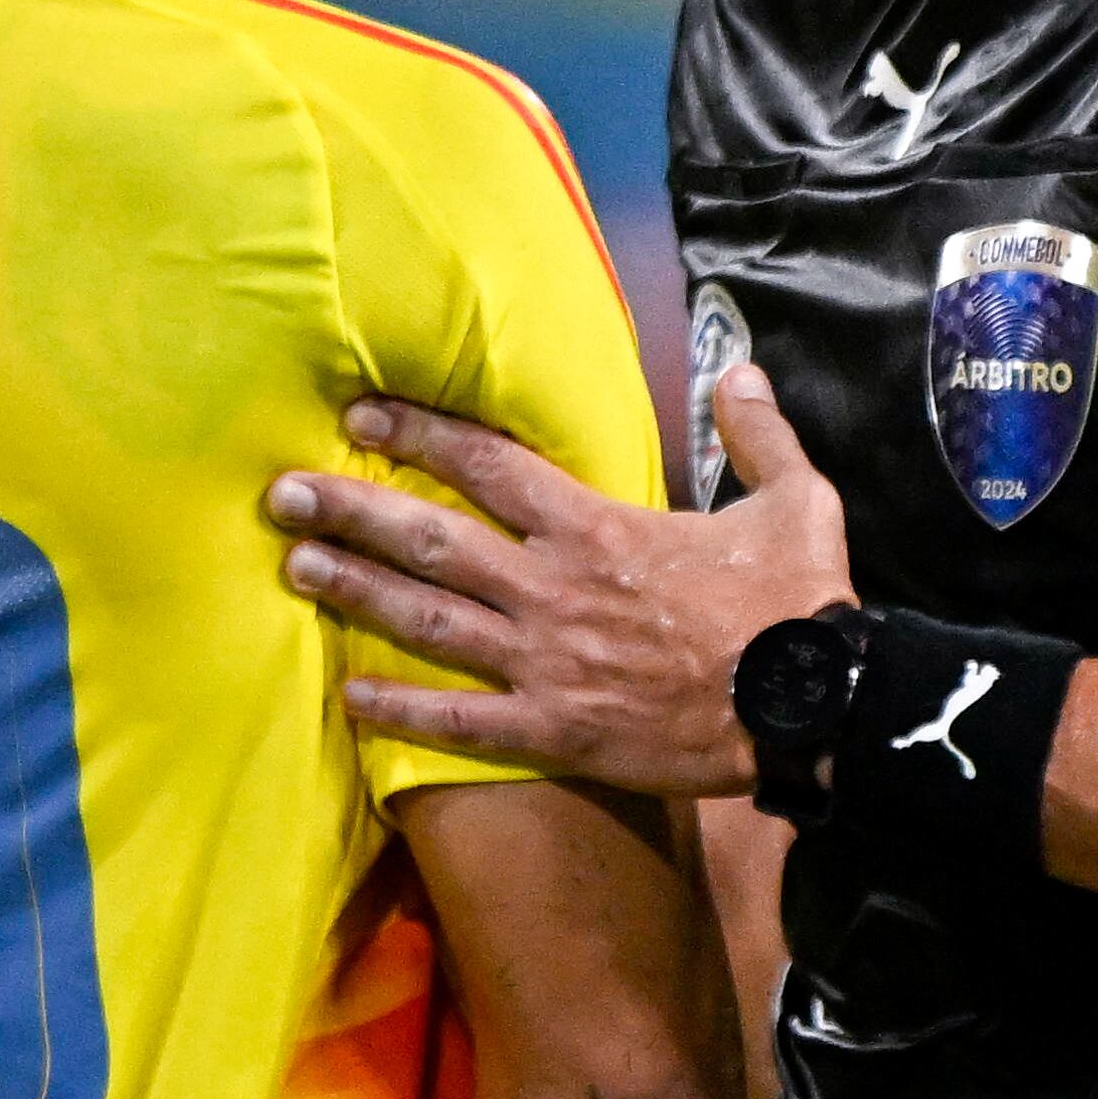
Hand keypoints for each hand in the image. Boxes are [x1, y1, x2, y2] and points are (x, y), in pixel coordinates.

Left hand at [266, 363, 853, 795]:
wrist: (813, 709)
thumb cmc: (798, 604)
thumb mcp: (796, 501)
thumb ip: (758, 434)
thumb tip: (743, 368)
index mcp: (598, 526)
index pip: (488, 464)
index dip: (418, 434)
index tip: (360, 416)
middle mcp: (553, 586)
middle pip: (431, 537)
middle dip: (351, 510)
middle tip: (284, 494)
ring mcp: (545, 662)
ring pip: (427, 619)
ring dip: (356, 591)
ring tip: (294, 568)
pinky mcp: (554, 730)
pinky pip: (459, 721)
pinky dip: (400, 709)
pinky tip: (348, 696)